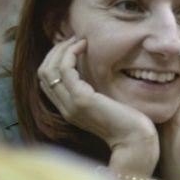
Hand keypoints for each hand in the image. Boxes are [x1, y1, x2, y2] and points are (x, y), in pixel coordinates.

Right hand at [38, 37, 157, 174]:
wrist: (135, 141)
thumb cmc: (127, 123)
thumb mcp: (105, 104)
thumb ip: (94, 92)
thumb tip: (93, 72)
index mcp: (68, 109)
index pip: (47, 80)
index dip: (55, 59)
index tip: (72, 46)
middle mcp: (64, 107)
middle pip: (43, 72)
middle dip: (55, 51)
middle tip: (74, 39)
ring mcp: (70, 104)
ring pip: (49, 68)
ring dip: (62, 49)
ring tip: (79, 40)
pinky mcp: (81, 100)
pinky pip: (65, 69)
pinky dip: (71, 53)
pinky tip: (84, 46)